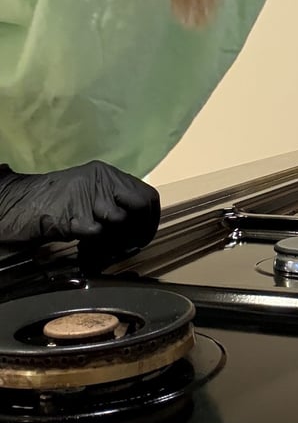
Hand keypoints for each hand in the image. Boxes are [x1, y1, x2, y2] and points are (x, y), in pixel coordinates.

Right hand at [0, 161, 159, 253]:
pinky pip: (98, 234)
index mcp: (108, 173)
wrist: (22, 204)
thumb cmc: (56, 202)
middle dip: (140, 230)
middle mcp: (103, 179)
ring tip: (101, 247)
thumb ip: (114, 202)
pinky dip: (96, 247)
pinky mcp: (75, 214)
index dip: (151, 219)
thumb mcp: (90, 193)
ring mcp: (89, 195)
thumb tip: (140, 225)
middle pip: (141, 205)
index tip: (145, 236)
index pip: (148, 195)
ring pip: (121, 221)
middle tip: (129, 246)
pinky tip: (86, 249)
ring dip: (115, 241)